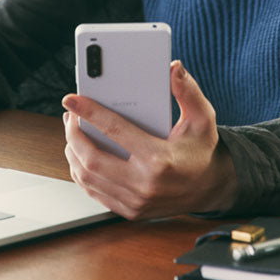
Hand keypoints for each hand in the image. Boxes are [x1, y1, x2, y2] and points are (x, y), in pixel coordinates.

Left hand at [61, 60, 236, 219]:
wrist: (210, 187)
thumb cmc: (201, 150)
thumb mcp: (202, 118)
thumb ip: (188, 91)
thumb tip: (173, 68)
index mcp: (160, 159)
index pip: (115, 131)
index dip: (89, 112)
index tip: (72, 100)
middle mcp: (144, 184)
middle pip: (91, 159)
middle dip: (73, 134)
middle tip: (69, 116)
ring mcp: (135, 202)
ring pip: (87, 178)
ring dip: (73, 153)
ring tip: (72, 132)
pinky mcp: (130, 211)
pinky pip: (94, 192)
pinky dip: (81, 172)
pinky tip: (80, 154)